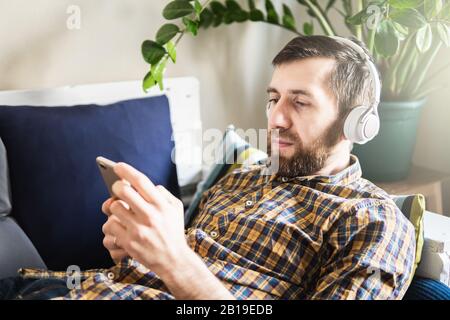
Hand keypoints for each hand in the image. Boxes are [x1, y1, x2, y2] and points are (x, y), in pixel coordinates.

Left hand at [101, 162, 188, 278]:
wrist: (174, 260)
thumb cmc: (173, 231)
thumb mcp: (176, 208)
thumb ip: (163, 193)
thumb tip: (148, 185)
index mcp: (161, 205)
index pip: (141, 181)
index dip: (127, 171)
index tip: (118, 166)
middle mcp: (150, 215)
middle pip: (123, 191)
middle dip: (117, 187)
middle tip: (117, 189)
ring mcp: (139, 230)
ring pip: (114, 208)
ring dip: (114, 208)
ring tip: (120, 212)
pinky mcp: (129, 243)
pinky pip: (110, 226)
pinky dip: (111, 225)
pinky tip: (118, 227)